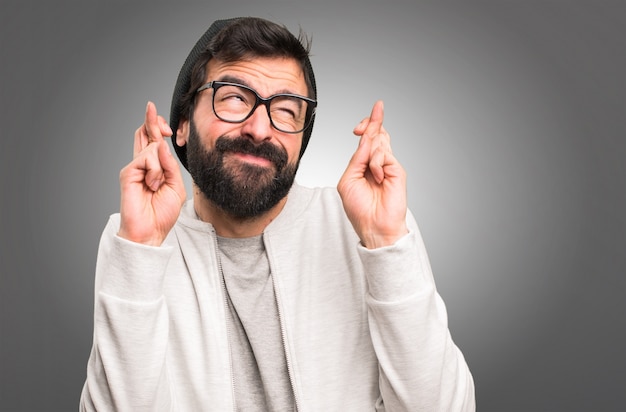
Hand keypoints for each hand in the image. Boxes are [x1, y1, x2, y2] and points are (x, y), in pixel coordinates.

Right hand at [118, 102, 186, 245]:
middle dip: (151, 120)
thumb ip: (170, 166)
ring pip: (152, 147)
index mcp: (155, 168)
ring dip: (160, 166)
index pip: (154, 142)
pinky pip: (147, 158)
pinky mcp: (127, 172)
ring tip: (156, 185)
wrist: (150, 231)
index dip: (157, 128)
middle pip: (145, 134)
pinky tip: (151, 185)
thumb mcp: (175, 187)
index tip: (163, 121)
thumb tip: (161, 146)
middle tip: (151, 106)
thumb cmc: (162, 213)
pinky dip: (154, 171)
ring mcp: (134, 167)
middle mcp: (142, 165)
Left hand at [338, 101, 407, 248]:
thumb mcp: (348, 180)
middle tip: (378, 107)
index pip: (366, 140)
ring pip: (379, 143)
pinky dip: (376, 163)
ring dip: (371, 153)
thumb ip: (356, 159)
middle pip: (377, 134)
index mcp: (363, 165)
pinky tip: (377, 176)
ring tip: (371, 174)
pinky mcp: (397, 170)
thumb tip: (366, 139)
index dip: (365, 127)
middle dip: (374, 120)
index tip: (359, 124)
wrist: (374, 226)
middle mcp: (377, 163)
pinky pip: (384, 155)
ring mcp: (388, 166)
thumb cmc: (360, 209)